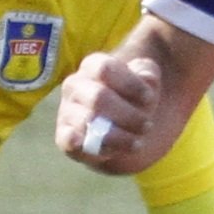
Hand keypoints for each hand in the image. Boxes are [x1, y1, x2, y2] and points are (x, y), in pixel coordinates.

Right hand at [57, 47, 164, 174]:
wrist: (115, 125)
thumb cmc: (130, 98)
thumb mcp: (144, 82)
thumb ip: (148, 75)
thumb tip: (147, 78)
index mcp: (92, 66)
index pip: (105, 69)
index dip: (130, 84)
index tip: (149, 98)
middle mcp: (74, 85)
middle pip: (99, 97)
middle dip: (128, 114)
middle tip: (147, 126)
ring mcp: (66, 110)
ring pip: (88, 121)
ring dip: (118, 135)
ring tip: (137, 142)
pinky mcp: (63, 135)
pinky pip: (68, 140)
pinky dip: (79, 143)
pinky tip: (95, 147)